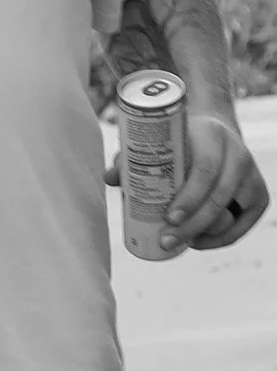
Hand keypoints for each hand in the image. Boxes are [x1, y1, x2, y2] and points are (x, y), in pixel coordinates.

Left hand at [104, 111, 269, 249]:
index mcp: (213, 136)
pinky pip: (243, 224)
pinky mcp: (260, 194)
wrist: (216, 128)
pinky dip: (222, 237)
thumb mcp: (163, 139)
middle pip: (218, 198)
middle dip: (191, 225)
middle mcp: (239, 155)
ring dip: (204, 233)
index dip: (188, 198)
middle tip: (165, 240)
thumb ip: (135, 156)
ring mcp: (253, 176)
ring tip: (177, 243)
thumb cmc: (180, 136)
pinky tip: (199, 243)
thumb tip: (110, 179)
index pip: (204, 171)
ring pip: (231, 214)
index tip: (168, 218)